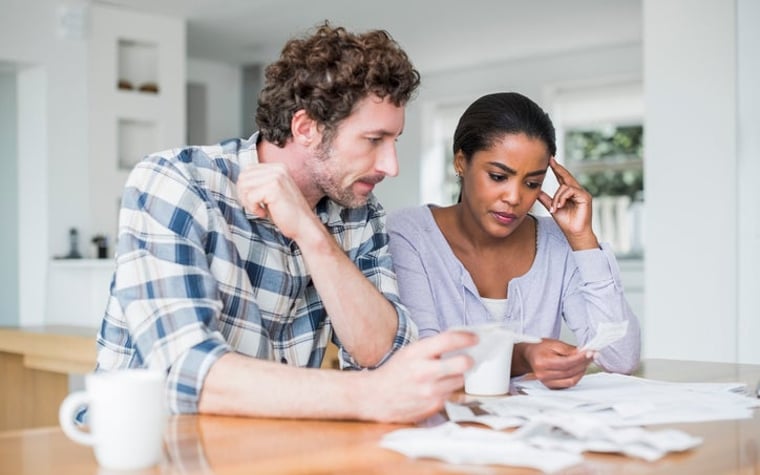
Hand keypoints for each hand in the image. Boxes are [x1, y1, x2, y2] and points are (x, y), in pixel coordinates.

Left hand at [236, 163, 318, 240]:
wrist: (303, 226)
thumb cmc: (287, 212)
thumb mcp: (272, 192)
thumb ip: (259, 182)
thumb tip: (239, 181)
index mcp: (278, 167)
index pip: (248, 170)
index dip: (246, 187)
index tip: (255, 200)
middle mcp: (278, 169)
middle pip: (243, 177)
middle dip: (244, 194)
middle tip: (256, 206)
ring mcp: (276, 177)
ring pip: (244, 186)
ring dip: (248, 202)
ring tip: (260, 209)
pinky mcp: (274, 188)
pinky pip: (250, 197)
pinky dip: (254, 208)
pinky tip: (265, 212)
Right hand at [357, 331, 477, 422]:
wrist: (374, 397)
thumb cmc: (394, 373)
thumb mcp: (409, 353)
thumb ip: (431, 348)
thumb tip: (458, 341)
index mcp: (416, 354)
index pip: (448, 340)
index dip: (466, 338)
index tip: (474, 338)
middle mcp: (424, 372)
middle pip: (463, 363)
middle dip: (468, 360)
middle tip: (467, 359)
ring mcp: (429, 392)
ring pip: (459, 381)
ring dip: (456, 377)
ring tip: (443, 376)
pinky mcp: (432, 406)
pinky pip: (450, 395)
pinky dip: (446, 391)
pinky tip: (434, 389)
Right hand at [518, 339, 593, 388]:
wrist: (530, 356)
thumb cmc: (539, 349)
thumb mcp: (553, 343)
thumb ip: (568, 349)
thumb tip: (582, 353)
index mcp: (542, 362)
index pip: (566, 363)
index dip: (580, 358)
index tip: (590, 353)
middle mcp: (543, 375)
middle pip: (570, 372)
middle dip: (583, 364)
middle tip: (591, 355)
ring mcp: (547, 382)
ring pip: (571, 380)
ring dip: (581, 371)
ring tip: (585, 362)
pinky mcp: (551, 387)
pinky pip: (568, 384)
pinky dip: (576, 377)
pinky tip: (579, 369)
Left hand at [537, 157, 598, 249]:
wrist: (574, 233)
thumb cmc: (565, 222)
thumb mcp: (552, 207)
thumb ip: (545, 199)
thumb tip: (536, 191)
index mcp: (569, 193)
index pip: (562, 178)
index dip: (556, 169)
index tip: (549, 160)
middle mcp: (577, 191)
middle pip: (566, 177)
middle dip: (558, 168)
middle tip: (550, 159)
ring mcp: (582, 193)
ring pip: (565, 186)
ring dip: (557, 197)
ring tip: (554, 208)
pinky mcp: (585, 197)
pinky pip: (570, 191)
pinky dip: (562, 198)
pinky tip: (559, 206)